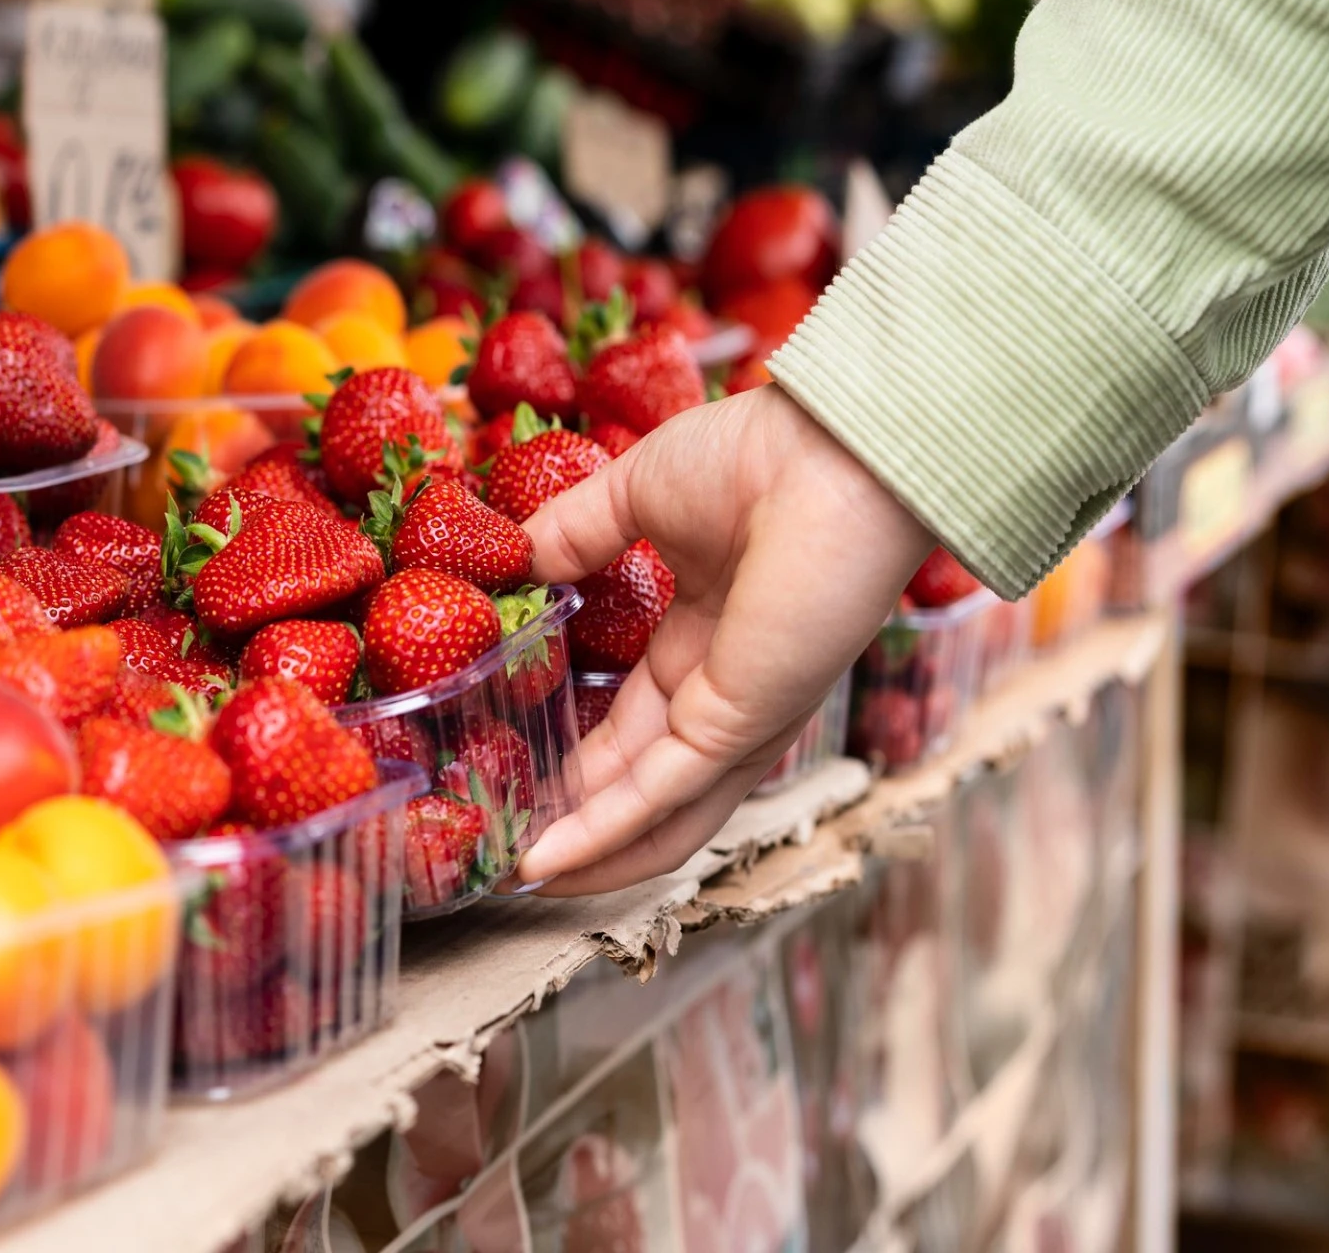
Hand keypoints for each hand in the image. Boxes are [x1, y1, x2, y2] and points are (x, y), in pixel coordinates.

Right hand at [515, 385, 932, 895]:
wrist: (826, 452)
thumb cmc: (758, 457)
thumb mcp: (635, 493)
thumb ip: (572, 532)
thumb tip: (513, 559)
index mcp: (707, 637)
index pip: (633, 722)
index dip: (574, 755)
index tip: (512, 769)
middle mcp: (725, 691)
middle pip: (639, 782)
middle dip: (572, 817)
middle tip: (502, 840)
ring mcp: (736, 718)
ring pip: (656, 815)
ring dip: (587, 851)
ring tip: (517, 876)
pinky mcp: (739, 728)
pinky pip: (661, 799)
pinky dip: (601, 835)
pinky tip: (545, 857)